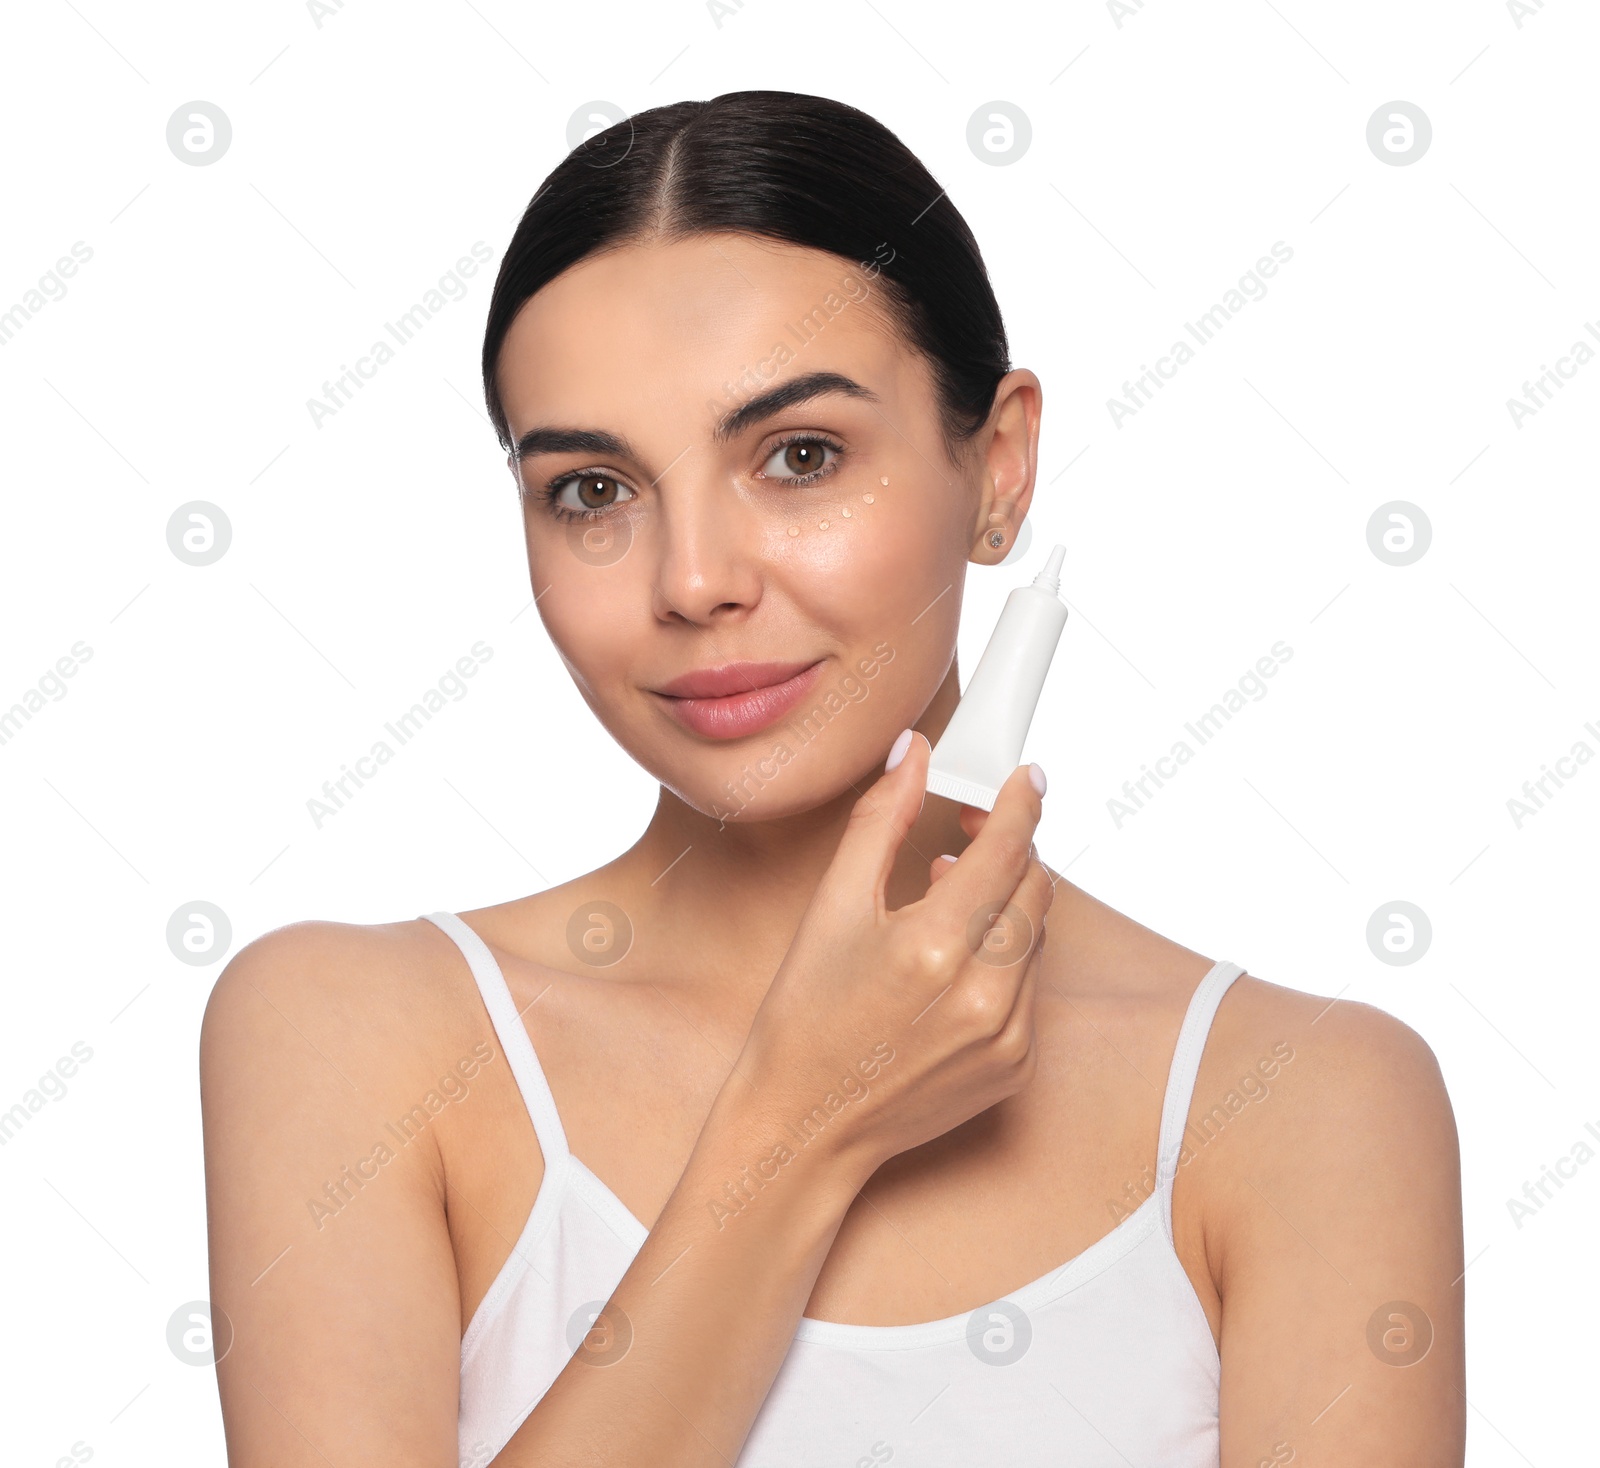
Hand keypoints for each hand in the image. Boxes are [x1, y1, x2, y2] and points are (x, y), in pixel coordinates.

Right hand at [732, 730, 1052, 1185]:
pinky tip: (954, 962)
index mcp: (933, 946)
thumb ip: (880, 820)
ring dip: (1005, 906)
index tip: (1024, 778)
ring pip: (1036, 936)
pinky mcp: (1016, 1067)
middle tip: (967, 837)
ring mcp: (1006, 1037)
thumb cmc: (805, 1015)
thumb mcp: (832, 907)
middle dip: (1009, 852)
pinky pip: (1032, 988)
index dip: (1019, 804)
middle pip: (1034, 888)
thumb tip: (914, 753)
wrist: (804, 1123)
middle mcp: (983, 995)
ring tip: (946, 901)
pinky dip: (1005, 960)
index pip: (1006, 850)